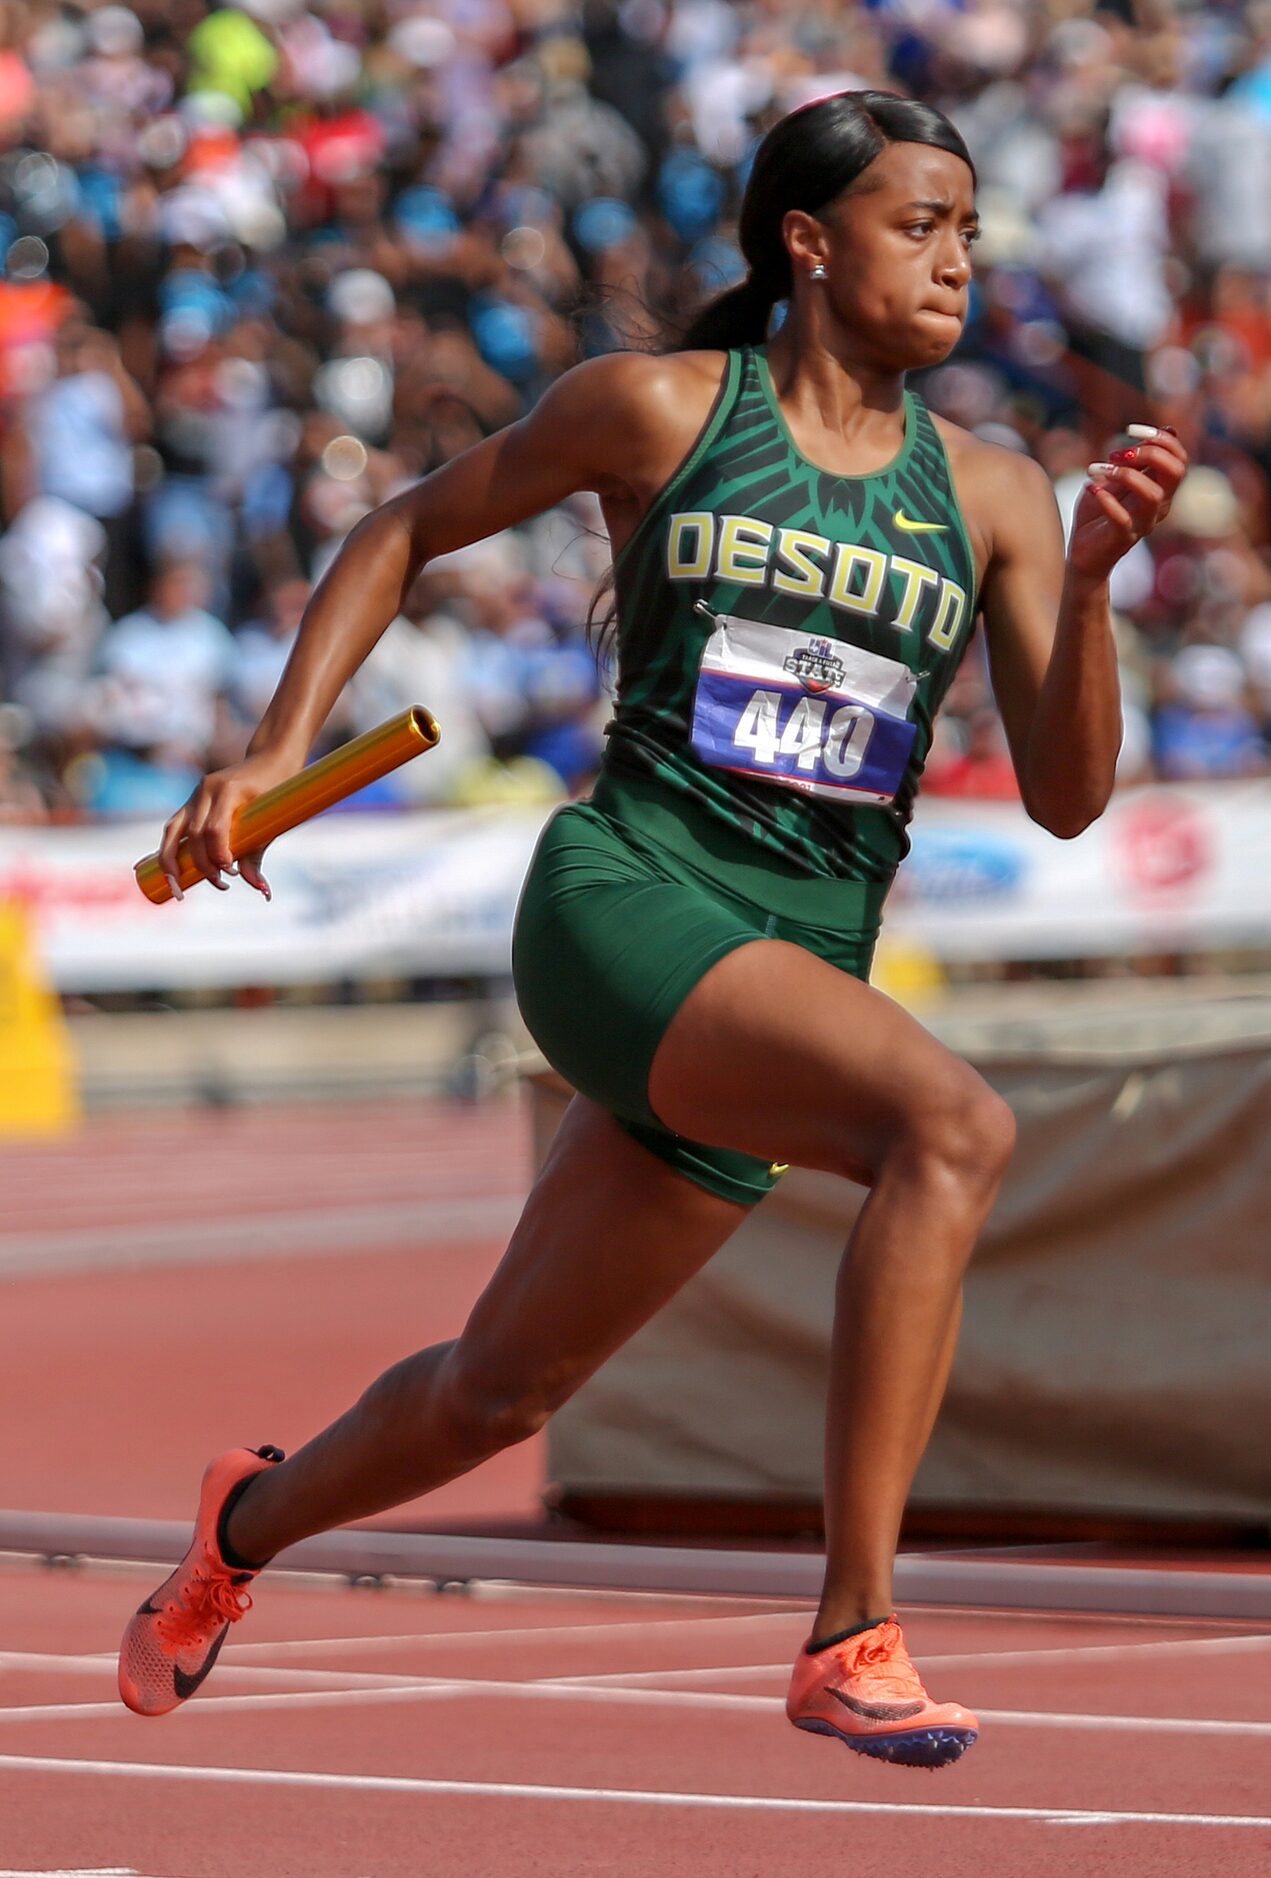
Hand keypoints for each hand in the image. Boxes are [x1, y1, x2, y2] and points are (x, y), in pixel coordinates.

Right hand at [157, 749, 296, 900]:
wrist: (270, 759)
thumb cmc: (276, 790)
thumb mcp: (272, 821)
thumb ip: (258, 855)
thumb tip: (260, 890)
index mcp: (228, 790)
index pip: (214, 829)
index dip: (218, 855)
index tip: (230, 873)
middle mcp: (206, 790)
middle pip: (193, 834)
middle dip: (201, 864)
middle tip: (220, 884)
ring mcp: (195, 794)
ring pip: (173, 830)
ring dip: (172, 860)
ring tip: (178, 886)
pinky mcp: (192, 801)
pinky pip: (175, 828)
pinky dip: (171, 849)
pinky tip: (172, 870)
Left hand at [1067, 426, 1188, 581]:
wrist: (1082, 553)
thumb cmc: (1099, 513)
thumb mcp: (1116, 479)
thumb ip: (1136, 459)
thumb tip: (1167, 430)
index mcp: (1161, 489)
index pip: (1179, 459)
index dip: (1162, 439)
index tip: (1130, 429)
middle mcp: (1159, 506)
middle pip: (1176, 472)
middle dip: (1150, 452)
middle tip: (1116, 453)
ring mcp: (1143, 523)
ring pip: (1153, 494)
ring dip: (1127, 475)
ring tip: (1101, 469)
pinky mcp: (1122, 538)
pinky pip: (1122, 518)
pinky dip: (1106, 499)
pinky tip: (1090, 486)